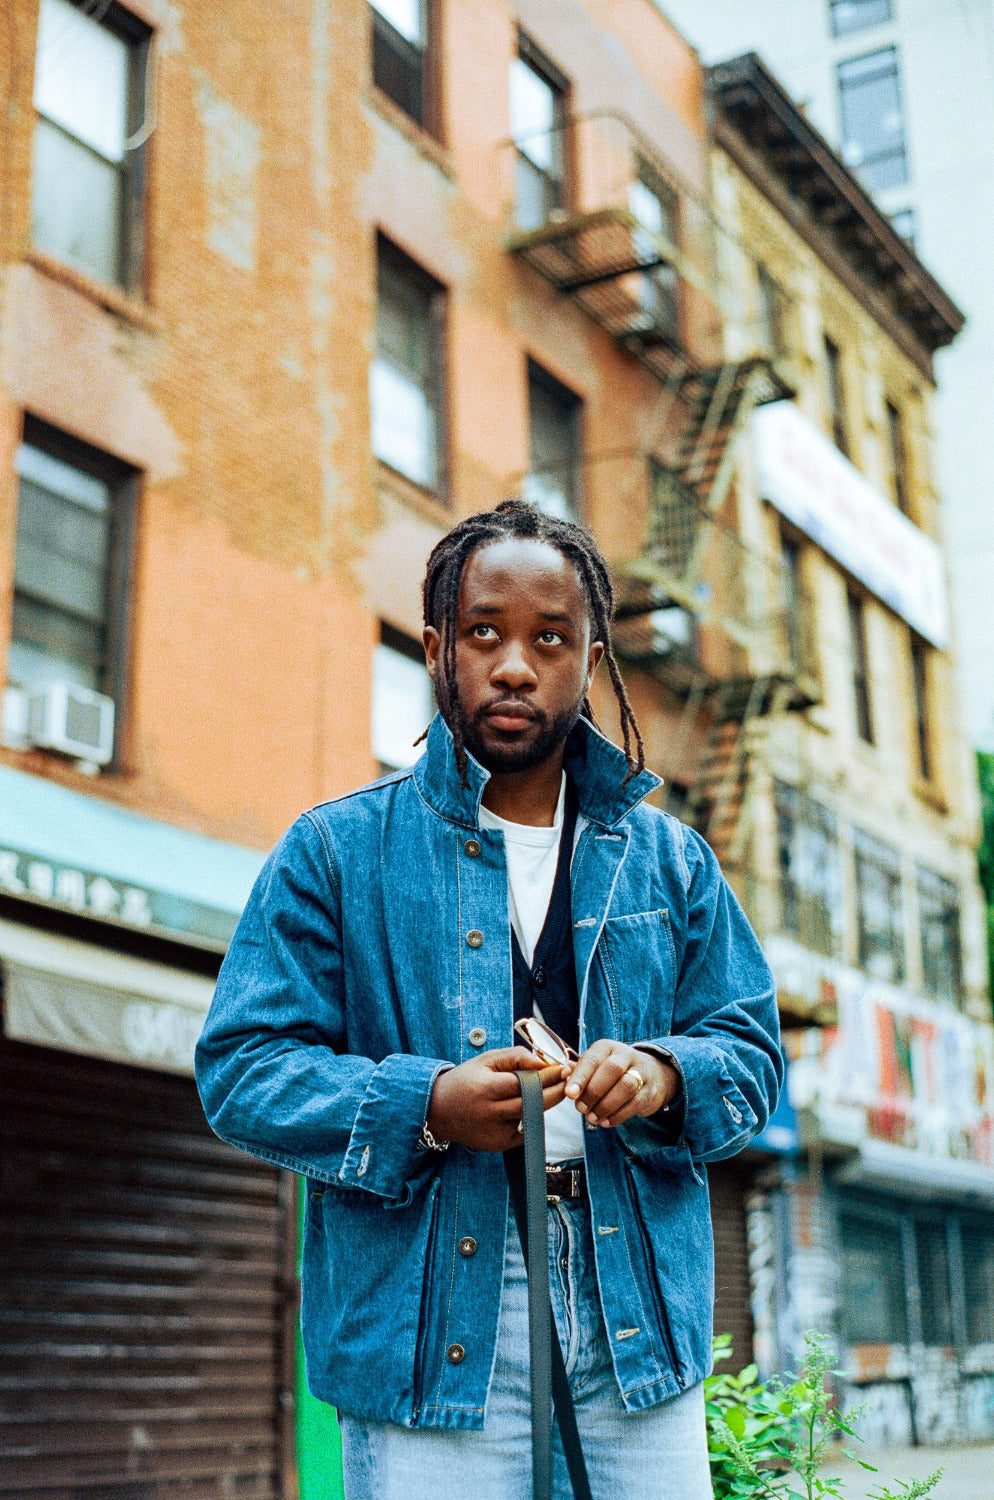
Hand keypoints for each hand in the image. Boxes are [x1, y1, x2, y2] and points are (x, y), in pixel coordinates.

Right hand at [427, 1048, 568, 1152]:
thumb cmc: (465, 1080)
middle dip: (556, 1091)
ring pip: (532, 1118)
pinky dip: (532, 1119)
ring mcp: (494, 1132)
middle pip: (534, 1104)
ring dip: (546, 1104)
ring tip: (554, 1090)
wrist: (438, 1110)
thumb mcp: (486, 1060)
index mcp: (485, 1088)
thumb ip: (515, 1056)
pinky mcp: (498, 1145)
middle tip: (569, 1080)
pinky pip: (525, 1132)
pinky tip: (532, 1107)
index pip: (525, 1083)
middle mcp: (490, 1113)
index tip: (564, 1068)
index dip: (548, 1076)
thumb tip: (542, 1061)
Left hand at [564, 1040, 679, 1128]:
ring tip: (593, 1118)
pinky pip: (635, 1103)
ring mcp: (641, 1072)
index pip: (592, 1059)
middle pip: (612, 1069)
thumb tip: (564, 1079)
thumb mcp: (597, 1066)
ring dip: (606, 1105)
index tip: (569, 1094)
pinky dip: (618, 1115)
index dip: (580, 1077)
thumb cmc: (612, 1072)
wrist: (651, 1074)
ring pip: (626, 1086)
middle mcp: (625, 1055)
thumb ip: (580, 1072)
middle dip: (594, 1091)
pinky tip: (606, 1121)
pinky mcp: (650, 1090)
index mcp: (607, 1047)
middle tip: (581, 1108)